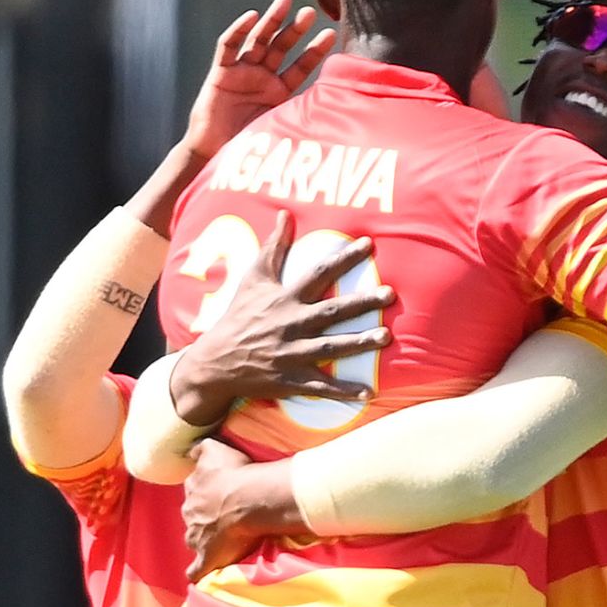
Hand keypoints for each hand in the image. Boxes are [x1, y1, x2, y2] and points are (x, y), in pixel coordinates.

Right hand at [170, 212, 394, 426]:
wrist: (216, 361)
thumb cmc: (239, 315)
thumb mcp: (253, 278)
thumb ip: (273, 247)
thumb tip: (285, 214)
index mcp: (285, 298)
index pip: (318, 273)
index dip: (344, 258)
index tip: (369, 245)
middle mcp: (290, 324)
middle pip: (331, 311)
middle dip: (361, 303)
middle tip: (390, 294)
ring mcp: (291, 353)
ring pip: (330, 348)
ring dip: (358, 343)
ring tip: (386, 338)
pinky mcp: (290, 380)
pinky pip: (321, 385)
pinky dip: (344, 391)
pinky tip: (369, 392)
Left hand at [181, 440, 259, 579]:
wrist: (249, 499)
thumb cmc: (235, 473)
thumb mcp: (214, 449)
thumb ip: (199, 448)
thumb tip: (190, 451)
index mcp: (192, 490)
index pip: (194, 491)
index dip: (207, 493)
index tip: (220, 494)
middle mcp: (190, 514)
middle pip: (194, 516)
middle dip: (205, 517)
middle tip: (226, 517)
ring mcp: (197, 538)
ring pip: (194, 539)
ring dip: (203, 541)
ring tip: (219, 542)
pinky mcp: (208, 558)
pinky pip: (196, 570)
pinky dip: (197, 572)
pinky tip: (201, 574)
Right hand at [182, 0, 335, 159]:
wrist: (216, 156)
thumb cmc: (248, 150)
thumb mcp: (282, 130)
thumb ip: (303, 117)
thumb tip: (338, 111)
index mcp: (279, 93)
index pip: (301, 67)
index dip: (314, 51)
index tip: (331, 34)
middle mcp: (262, 79)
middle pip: (280, 47)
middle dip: (294, 29)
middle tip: (310, 12)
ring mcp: (241, 73)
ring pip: (258, 40)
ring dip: (271, 21)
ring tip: (286, 2)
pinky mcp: (220, 73)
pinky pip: (228, 47)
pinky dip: (238, 31)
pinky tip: (252, 17)